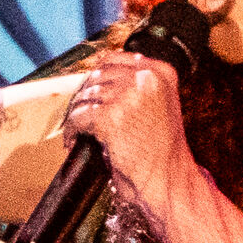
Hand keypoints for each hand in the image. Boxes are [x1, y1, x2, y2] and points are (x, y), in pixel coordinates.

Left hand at [63, 50, 193, 217]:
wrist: (170, 182)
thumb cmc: (163, 155)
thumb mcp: (159, 108)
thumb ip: (138, 90)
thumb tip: (100, 83)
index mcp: (161, 72)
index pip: (115, 59)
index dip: (97, 76)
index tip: (89, 90)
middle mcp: (146, 78)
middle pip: (97, 75)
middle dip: (84, 95)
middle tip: (79, 114)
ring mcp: (127, 96)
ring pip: (85, 96)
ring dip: (76, 114)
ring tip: (77, 130)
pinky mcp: (110, 117)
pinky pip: (78, 118)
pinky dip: (72, 131)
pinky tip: (74, 141)